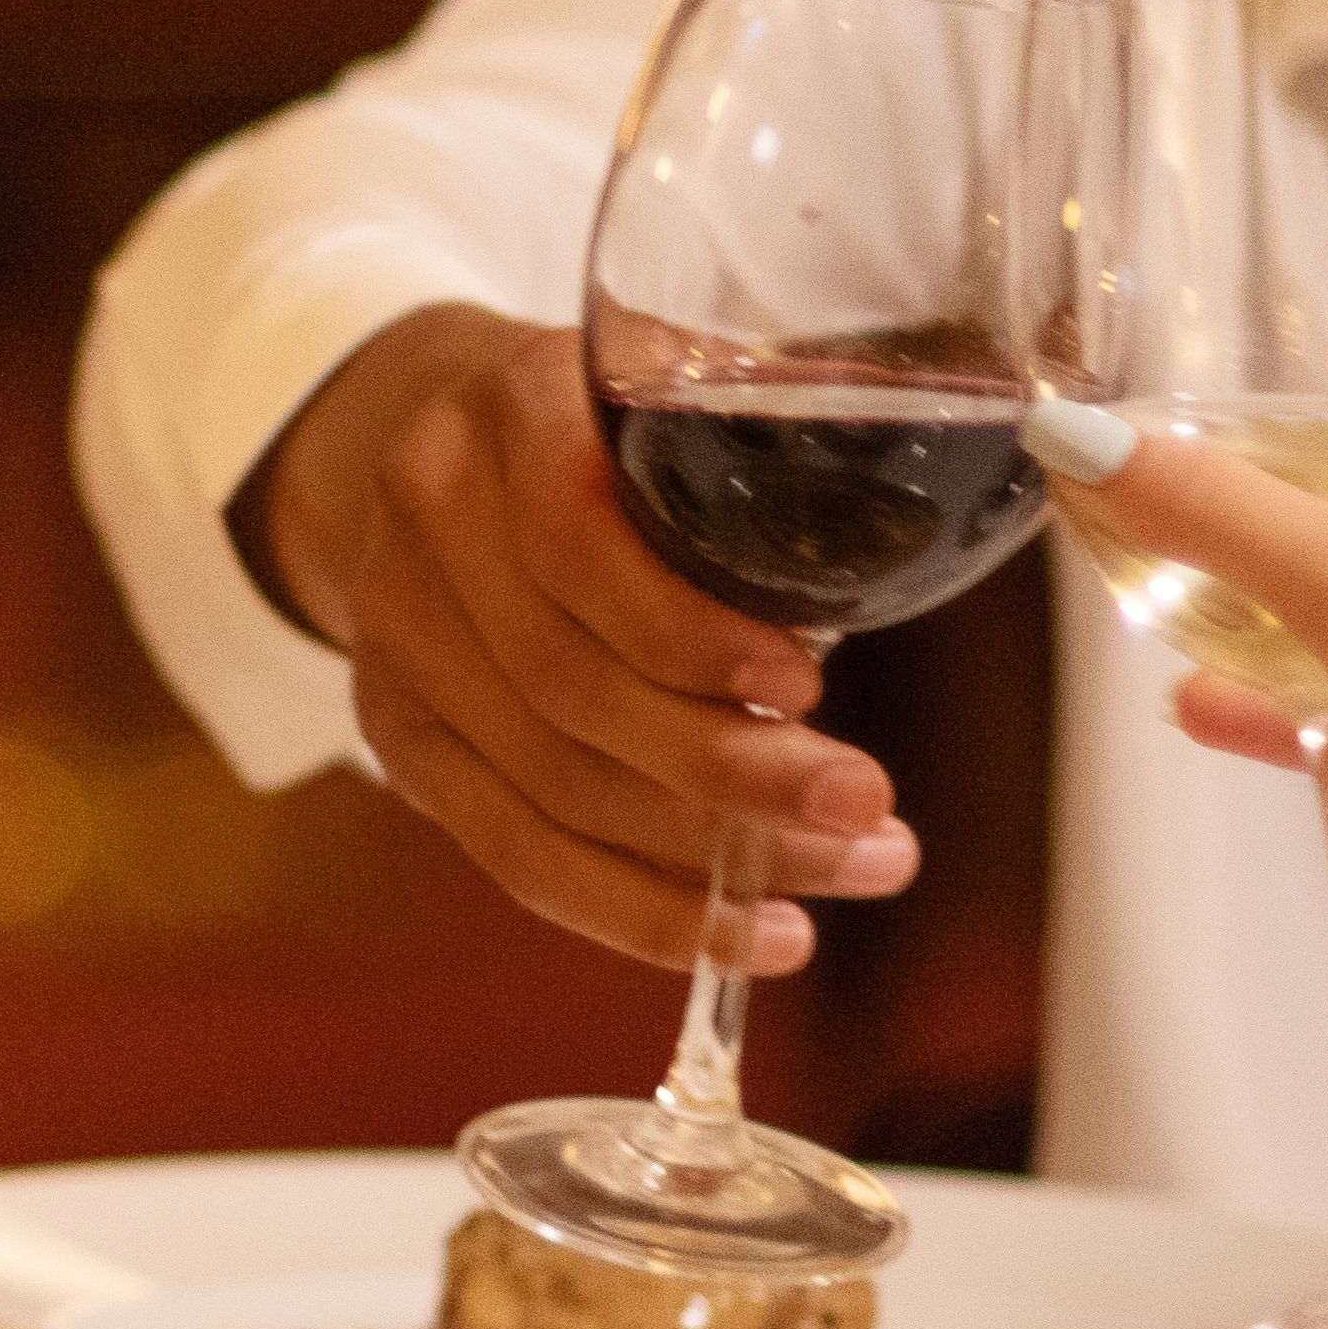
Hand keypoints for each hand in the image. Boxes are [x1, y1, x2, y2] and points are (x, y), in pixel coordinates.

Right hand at [247, 307, 914, 977]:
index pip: (572, 539)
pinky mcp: (399, 738)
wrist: (422, 438)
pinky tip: (750, 935)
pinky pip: (515, 854)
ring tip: (855, 866)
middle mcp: (428, 525)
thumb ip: (768, 448)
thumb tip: (932, 509)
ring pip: (552, 786)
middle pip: (567, 685)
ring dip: (711, 854)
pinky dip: (638, 911)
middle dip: (730, 767)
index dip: (687, 630)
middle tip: (865, 806)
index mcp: (508, 410)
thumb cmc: (601, 428)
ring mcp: (395, 641)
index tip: (808, 684)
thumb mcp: (675, 394)